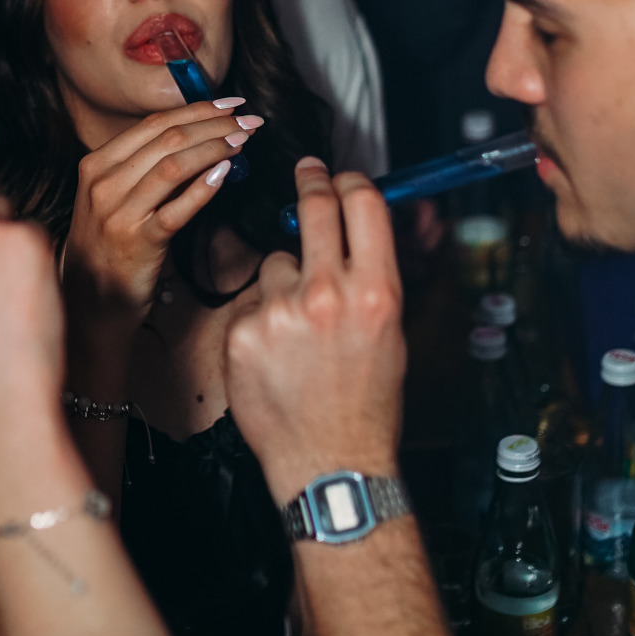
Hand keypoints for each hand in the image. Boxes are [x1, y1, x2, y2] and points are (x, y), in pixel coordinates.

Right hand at [63, 99, 263, 317]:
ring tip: (243, 142)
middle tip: (249, 120)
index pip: (154, 124)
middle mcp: (103, 183)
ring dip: (215, 147)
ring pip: (175, 165)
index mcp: (96, 164)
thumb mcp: (114, 198)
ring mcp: (119, 212)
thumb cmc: (109, 246)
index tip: (231, 104)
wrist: (90, 302)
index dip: (197, 109)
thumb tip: (199, 136)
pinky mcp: (138, 242)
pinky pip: (178, 208)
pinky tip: (226, 174)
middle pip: (168, 138)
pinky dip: (204, 187)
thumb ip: (146, 167)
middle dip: (215, 124)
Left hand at [225, 157, 405, 500]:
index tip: (339, 176)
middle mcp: (329, 294)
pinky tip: (274, 355)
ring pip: (274, 263)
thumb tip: (360, 230)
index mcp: (375, 293)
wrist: (329, 463)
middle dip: (311, 183)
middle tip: (307, 173)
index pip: (363, 204)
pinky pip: (250, 302)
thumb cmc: (365, 404)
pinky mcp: (244, 331)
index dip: (350, 181)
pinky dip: (259, 319)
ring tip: (297, 333)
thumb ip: (372, 278)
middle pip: (315, 207)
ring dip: (282, 282)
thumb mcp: (390, 334)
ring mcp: (281, 311)